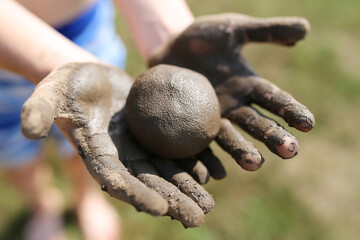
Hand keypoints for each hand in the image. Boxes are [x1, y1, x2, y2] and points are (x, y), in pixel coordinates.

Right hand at [20, 62, 223, 226]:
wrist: (91, 75)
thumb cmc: (68, 84)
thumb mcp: (49, 91)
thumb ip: (38, 110)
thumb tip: (28, 130)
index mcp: (97, 153)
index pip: (116, 180)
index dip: (136, 194)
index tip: (160, 209)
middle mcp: (121, 156)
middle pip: (148, 183)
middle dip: (172, 202)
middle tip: (197, 219)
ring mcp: (140, 146)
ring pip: (167, 171)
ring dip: (189, 189)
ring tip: (209, 205)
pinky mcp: (155, 133)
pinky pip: (177, 150)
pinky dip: (195, 161)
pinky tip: (214, 172)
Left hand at [150, 13, 314, 167]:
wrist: (168, 46)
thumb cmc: (202, 38)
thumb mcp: (235, 29)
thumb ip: (267, 31)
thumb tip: (305, 29)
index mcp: (247, 85)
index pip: (274, 98)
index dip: (291, 110)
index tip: (308, 124)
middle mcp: (234, 105)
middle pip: (256, 123)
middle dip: (273, 136)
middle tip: (290, 151)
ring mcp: (211, 117)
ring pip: (231, 138)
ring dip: (243, 152)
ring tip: (255, 164)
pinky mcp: (189, 124)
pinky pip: (200, 145)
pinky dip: (207, 160)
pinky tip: (214, 174)